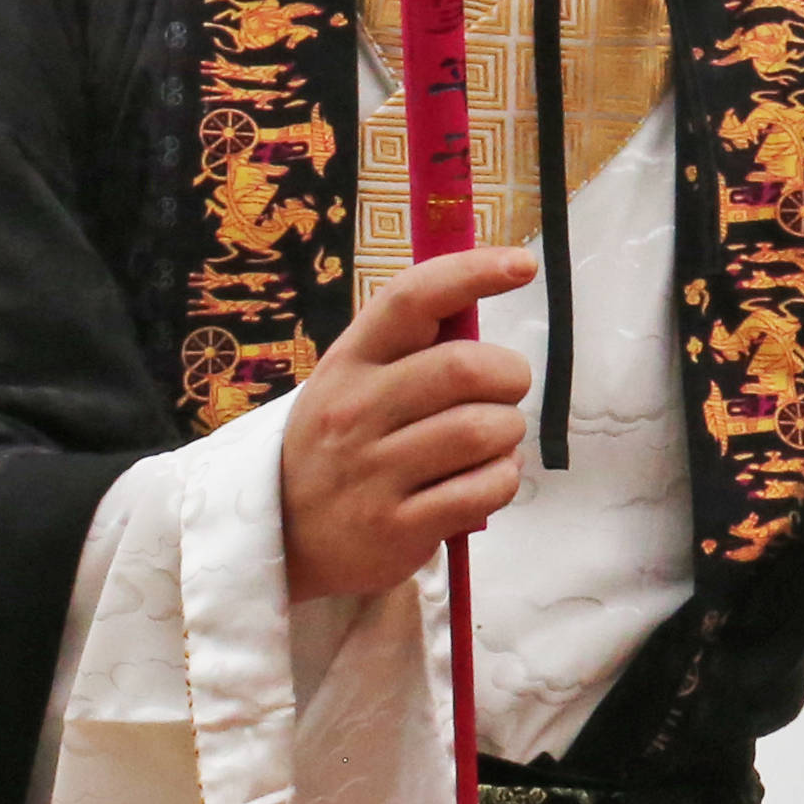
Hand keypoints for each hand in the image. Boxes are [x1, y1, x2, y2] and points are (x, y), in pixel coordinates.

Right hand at [281, 249, 540, 601]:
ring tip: (492, 442)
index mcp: (349, 362)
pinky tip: (485, 479)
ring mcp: (373, 473)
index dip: (471, 272)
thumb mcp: (352, 384)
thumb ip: (410, 348)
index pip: (410, 298)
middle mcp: (355, 411)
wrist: (282, 538)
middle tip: (504, 392)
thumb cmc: (341, 446)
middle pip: (464, 368)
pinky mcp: (397, 528)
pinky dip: (503, 479)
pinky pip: (485, 489)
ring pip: (483, 430)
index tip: (521, 264)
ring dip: (508, 433)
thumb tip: (482, 297)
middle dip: (509, 375)